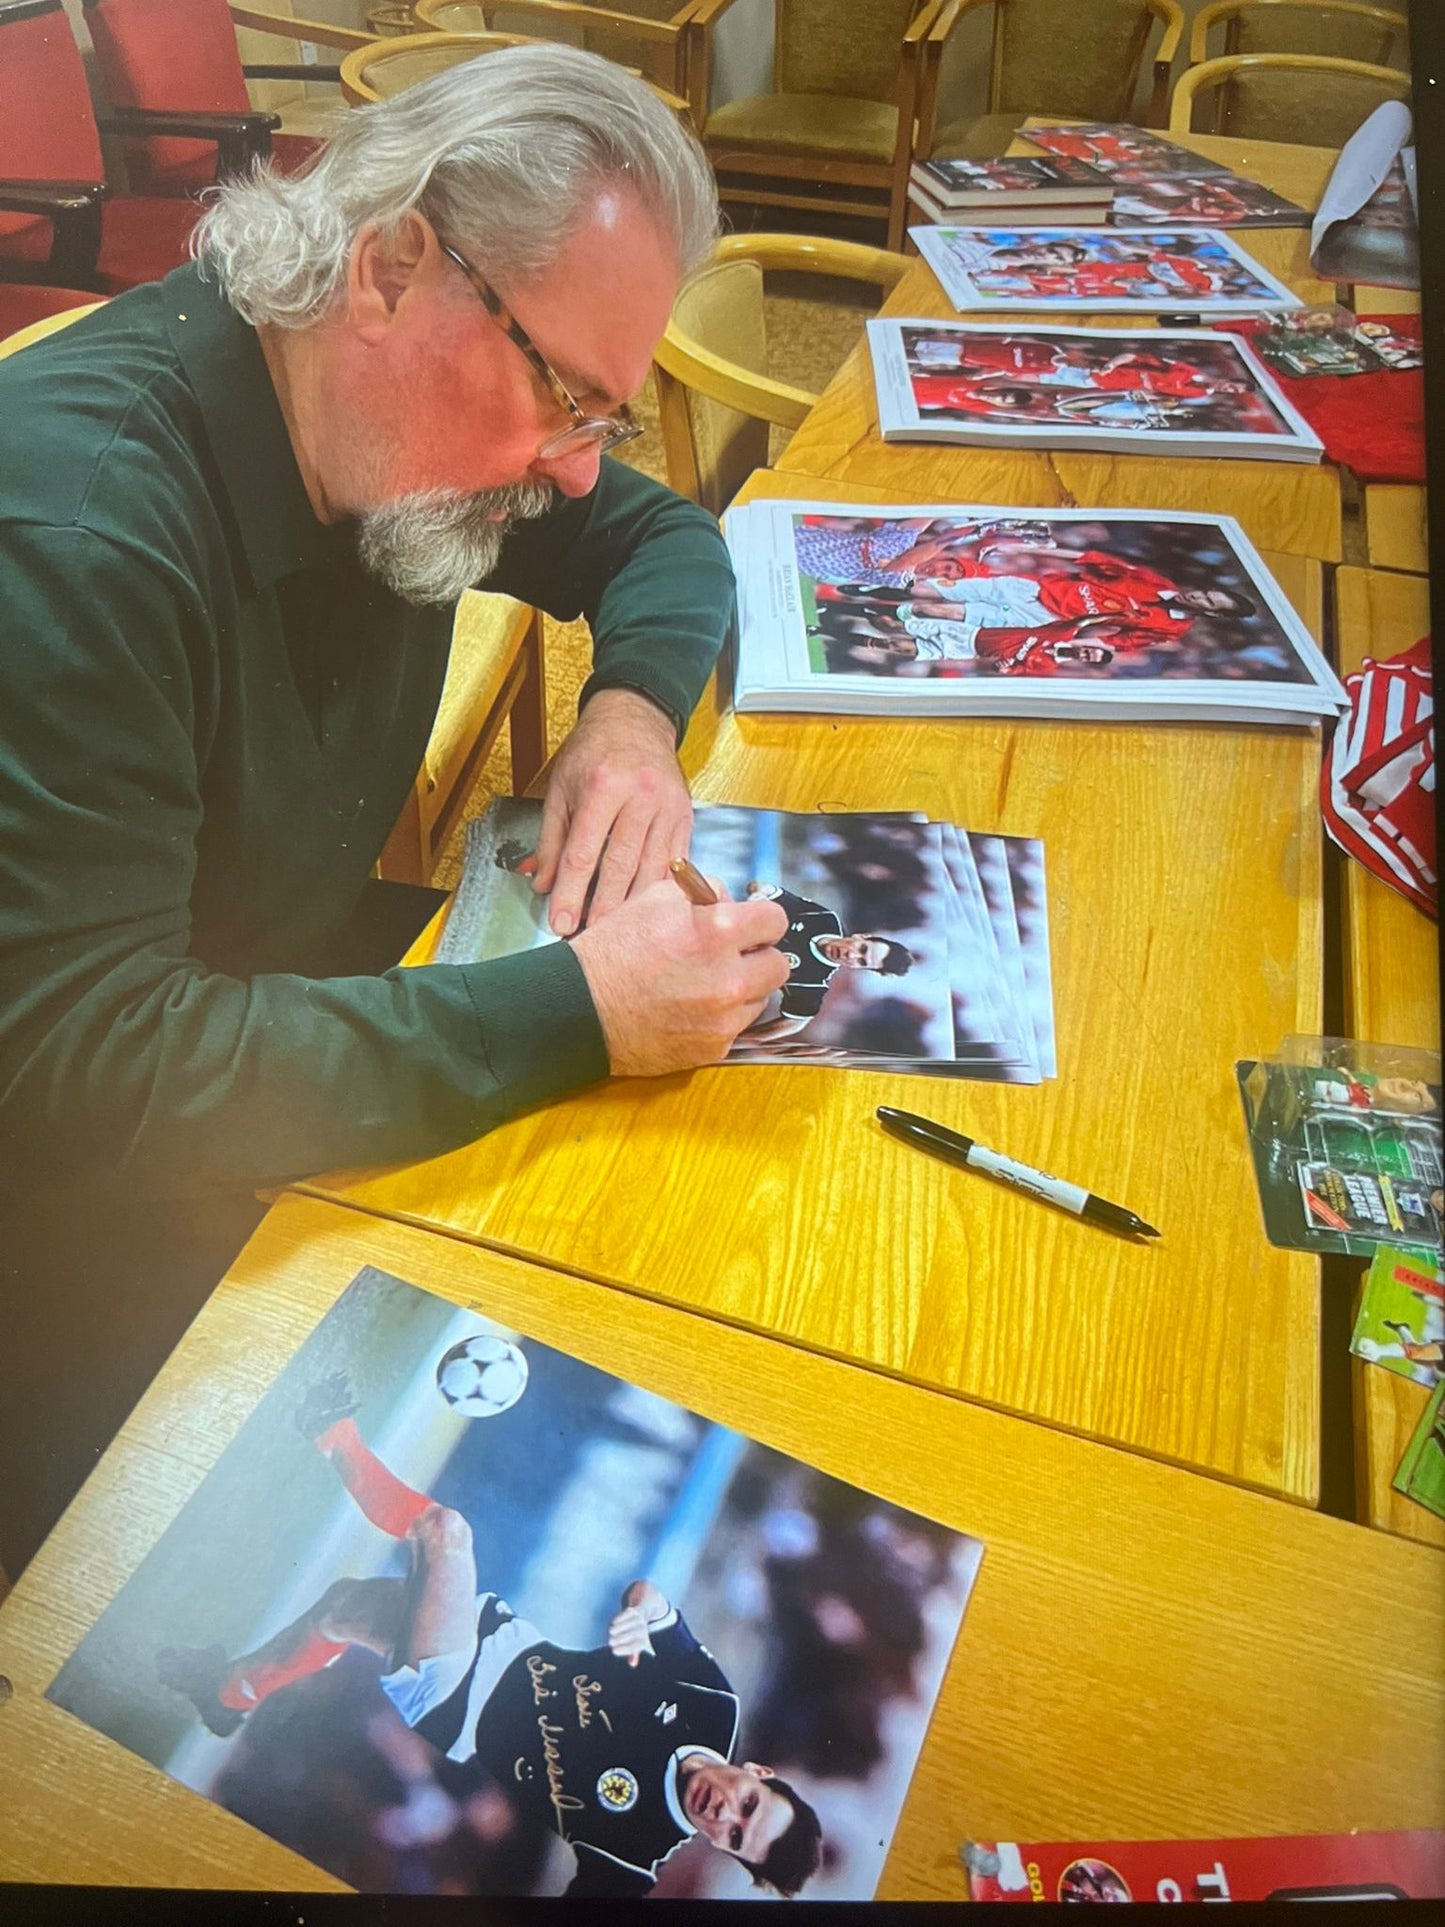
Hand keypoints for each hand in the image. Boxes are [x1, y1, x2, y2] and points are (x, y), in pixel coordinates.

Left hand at [532, 689, 691, 936]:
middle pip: (620, 866)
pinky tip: (649, 909)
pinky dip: (661, 889)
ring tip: (618, 932)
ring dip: (634, 906)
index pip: (584, 853)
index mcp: (603, 786)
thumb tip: (541, 881)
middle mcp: (640, 796)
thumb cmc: (596, 751)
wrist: (635, 719)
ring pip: (652, 869)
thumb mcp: (562, 787)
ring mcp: (668, 807)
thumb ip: (551, 839)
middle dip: (602, 908)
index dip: (571, 893)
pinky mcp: (686, 816)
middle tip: (590, 937)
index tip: (561, 921)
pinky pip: (675, 862)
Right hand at [571, 879, 789, 1076]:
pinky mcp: (714, 1047)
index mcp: (716, 932)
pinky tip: (693, 1007)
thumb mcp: (653, 900)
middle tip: (735, 955)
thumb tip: (730, 900)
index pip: (775, 920)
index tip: (755, 926)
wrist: (580, 1009)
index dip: (763, 920)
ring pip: (761, 998)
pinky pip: (737, 1026)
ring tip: (707, 982)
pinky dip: (723, 1017)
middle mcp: (728, 977)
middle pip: (779, 964)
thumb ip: (703, 894)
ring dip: (744, 989)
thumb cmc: (612, 954)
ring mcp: (723, 1017)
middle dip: (759, 956)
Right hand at [607, 1606, 656, 1667]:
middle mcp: (643, 1629)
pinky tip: (614, 1622)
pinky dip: (622, 1617)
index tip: (614, 1651)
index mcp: (644, 1640)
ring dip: (621, 1627)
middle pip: (634, 1634)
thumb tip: (633, 1664)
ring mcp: (640, 1619)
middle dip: (622, 1638)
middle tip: (610, 1642)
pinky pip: (630, 1613)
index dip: (625, 1649)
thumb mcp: (636, 1643)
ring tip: (611, 1632)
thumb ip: (633, 1654)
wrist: (645, 1611)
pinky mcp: (637, 1610)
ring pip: (632, 1623)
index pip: (635, 1646)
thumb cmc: (636, 1632)